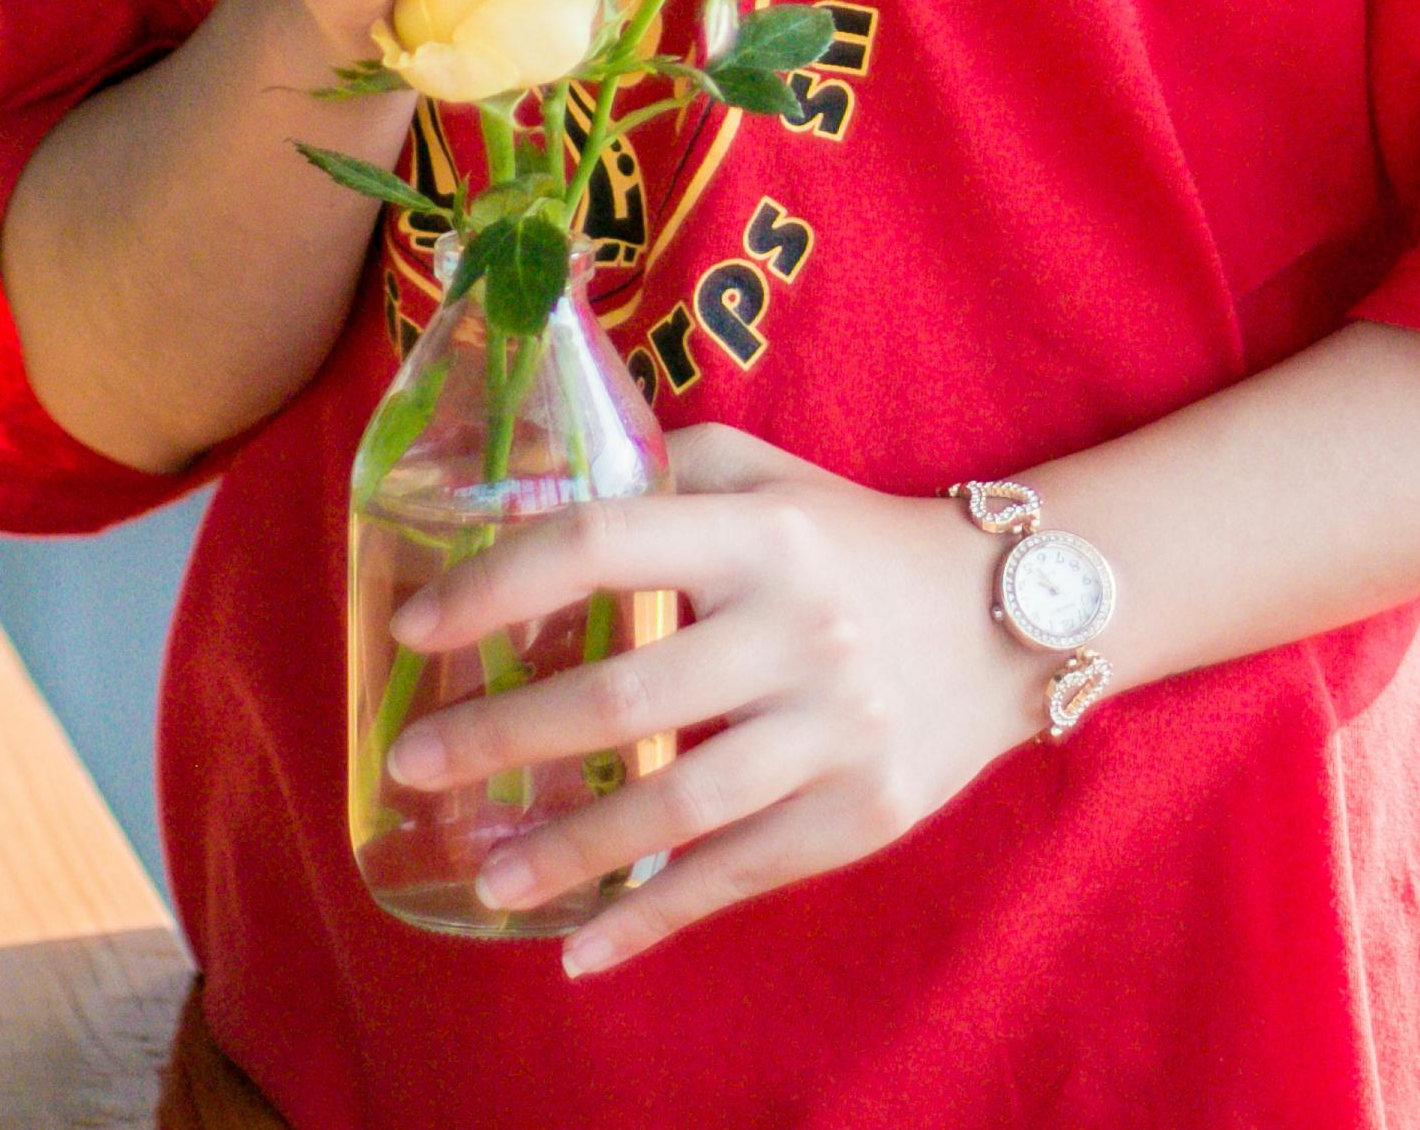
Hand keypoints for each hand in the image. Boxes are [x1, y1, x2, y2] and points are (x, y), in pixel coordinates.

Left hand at [382, 422, 1036, 967]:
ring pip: (676, 805)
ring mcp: (832, 730)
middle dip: (503, 736)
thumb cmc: (854, 539)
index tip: (417, 629)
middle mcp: (795, 628)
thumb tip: (539, 489)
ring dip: (566, 849)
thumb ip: (665, 469)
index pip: (604, 543)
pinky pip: (737, 876)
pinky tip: (580, 950)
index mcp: (760, 534)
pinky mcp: (858, 814)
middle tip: (412, 763)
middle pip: (625, 695)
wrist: (1007, 616)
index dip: (499, 586)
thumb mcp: (771, 476)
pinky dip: (652, 919)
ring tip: (483, 877)